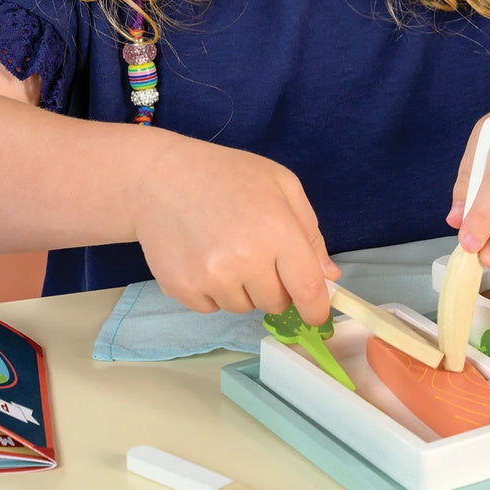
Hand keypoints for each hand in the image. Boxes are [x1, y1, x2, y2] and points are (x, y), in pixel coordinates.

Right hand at [130, 142, 339, 324]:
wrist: (160, 178)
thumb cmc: (227, 175)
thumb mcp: (281, 185)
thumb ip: (310, 233)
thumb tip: (329, 276)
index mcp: (277, 230)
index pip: (309, 290)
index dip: (316, 308)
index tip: (316, 313)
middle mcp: (245, 259)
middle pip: (276, 303)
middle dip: (275, 285)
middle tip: (258, 253)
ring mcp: (211, 277)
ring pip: (244, 307)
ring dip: (242, 288)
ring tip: (226, 249)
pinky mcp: (183, 289)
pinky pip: (212, 308)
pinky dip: (213, 291)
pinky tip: (203, 257)